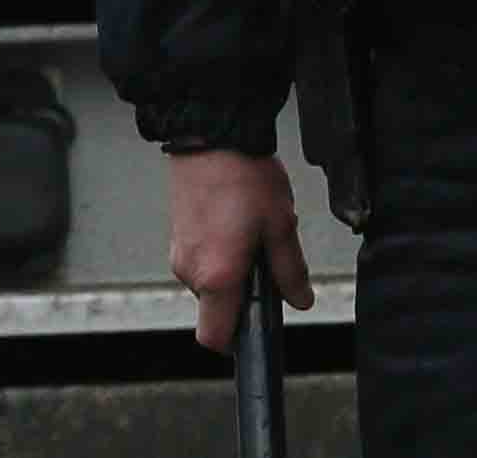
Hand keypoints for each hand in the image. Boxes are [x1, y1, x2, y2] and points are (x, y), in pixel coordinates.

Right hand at [165, 147, 312, 356]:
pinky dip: (218, 254)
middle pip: (215, 309)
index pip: (215, 338)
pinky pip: (199, 261)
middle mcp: (190, 271)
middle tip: (265, 261)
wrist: (211, 135)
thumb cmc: (244, 176)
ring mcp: (179, 253)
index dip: (236, 341)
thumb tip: (300, 299)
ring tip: (251, 232)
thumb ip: (290, 271)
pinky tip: (235, 221)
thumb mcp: (280, 225)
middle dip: (241, 296)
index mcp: (217, 276)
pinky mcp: (176, 235)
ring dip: (230, 272)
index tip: (257, 326)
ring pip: (208, 283)